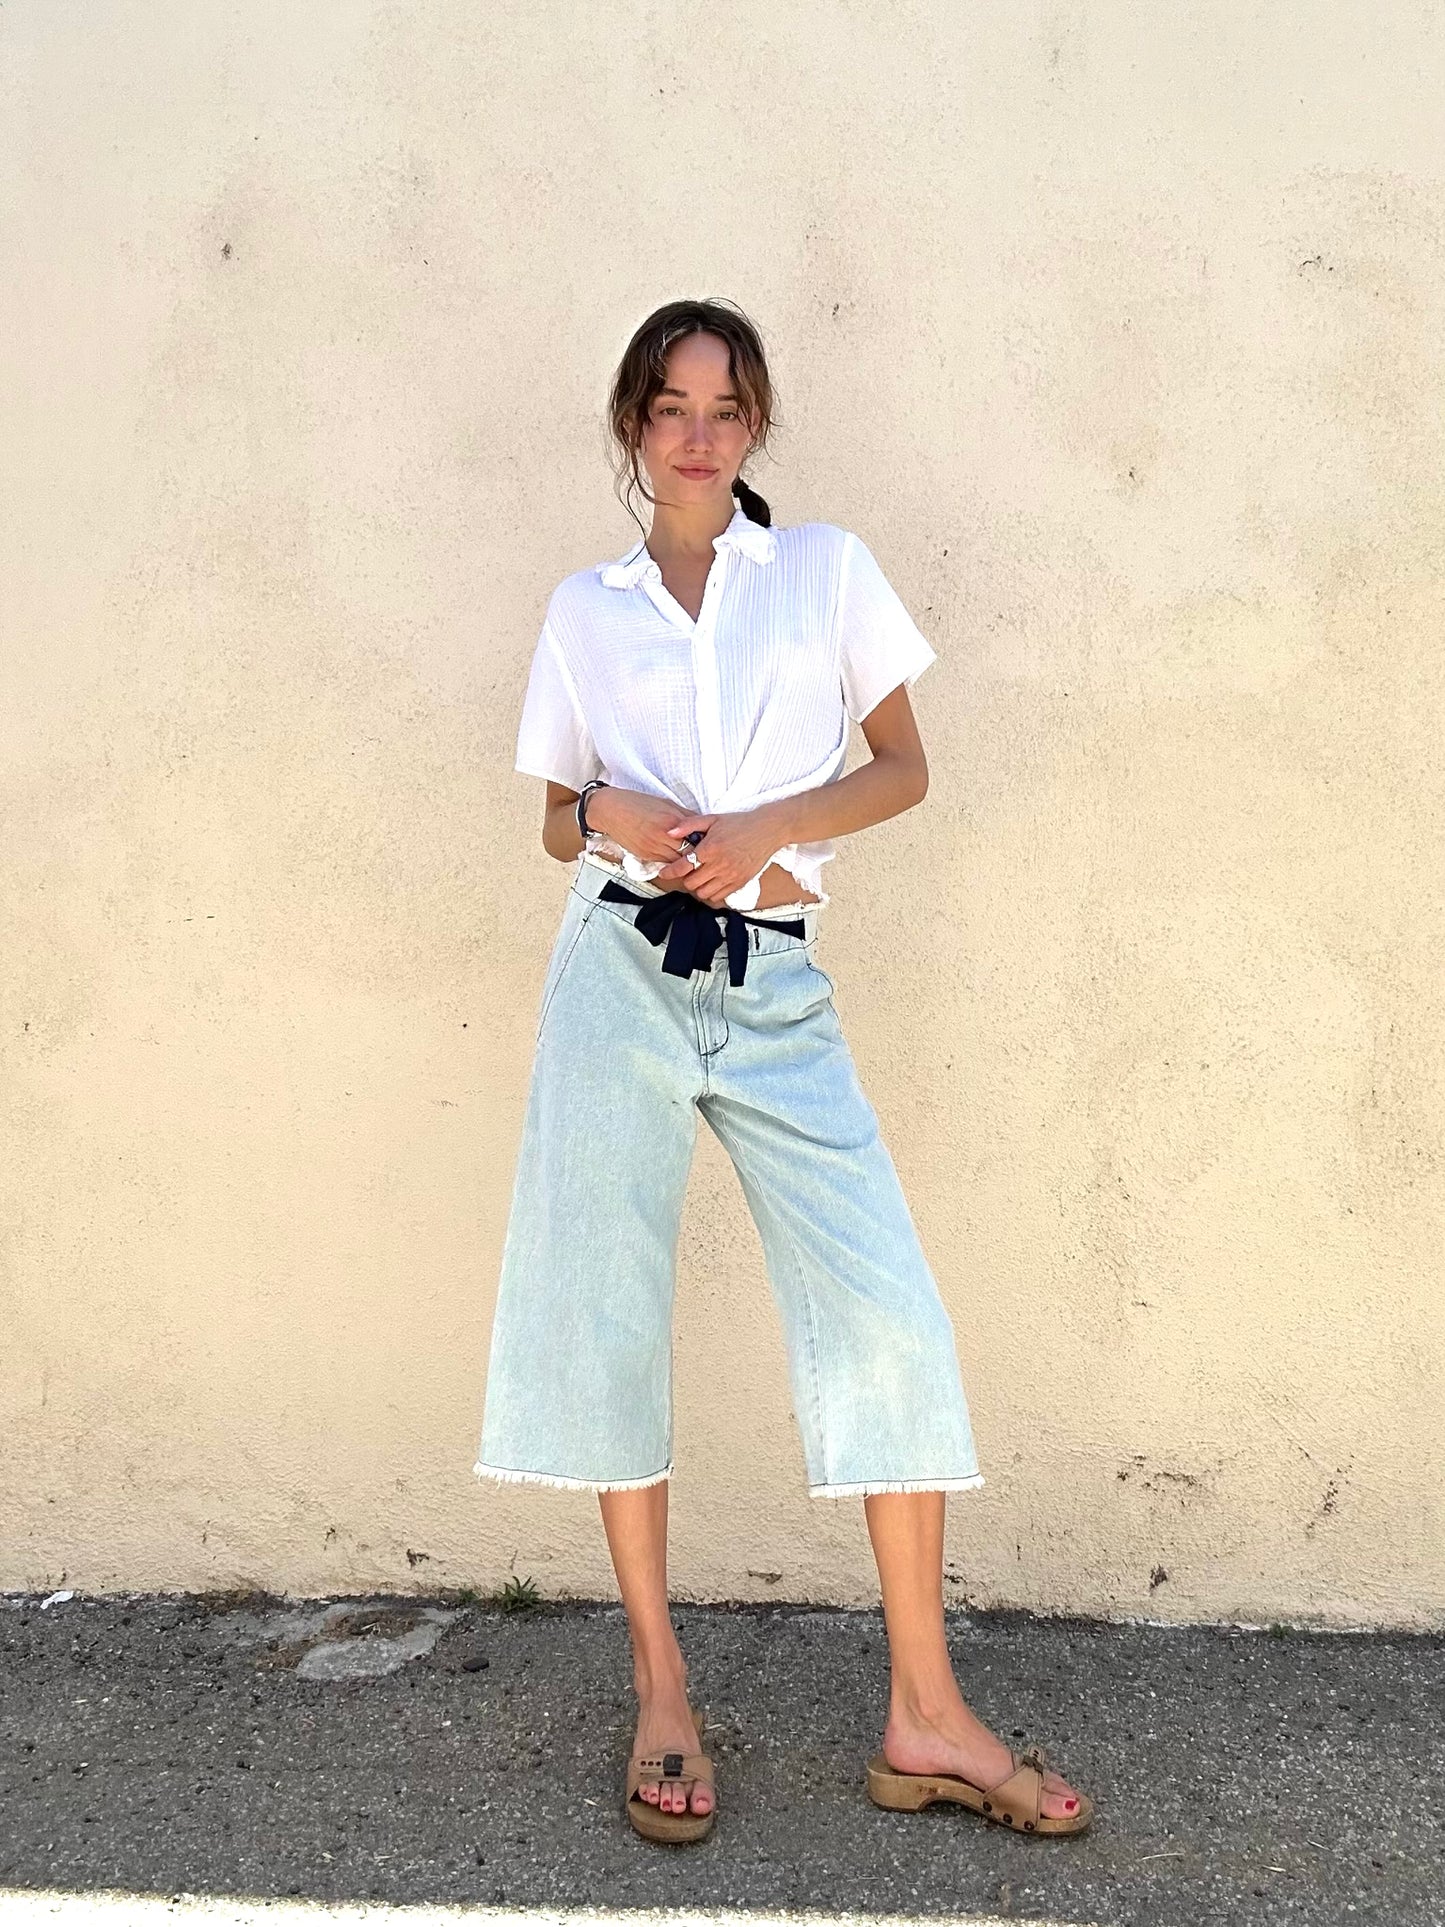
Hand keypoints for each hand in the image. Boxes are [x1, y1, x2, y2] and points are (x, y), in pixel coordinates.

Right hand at [587, 787, 707, 866]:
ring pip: (678, 863)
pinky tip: (679, 863)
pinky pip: (665, 864)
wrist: (612, 810)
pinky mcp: (646, 856)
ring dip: (687, 864)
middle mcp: (664, 837)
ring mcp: (654, 848)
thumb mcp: (666, 804)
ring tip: (696, 864)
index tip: (714, 845)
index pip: (697, 838)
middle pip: (690, 854)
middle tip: (709, 860)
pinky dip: (674, 864)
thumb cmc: (639, 803)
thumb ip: (685, 816)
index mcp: (672, 821)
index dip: (707, 844)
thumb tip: (703, 825)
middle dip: (699, 858)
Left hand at [653, 806, 784, 908]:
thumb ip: (689, 825)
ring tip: (699, 877)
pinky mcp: (739, 883)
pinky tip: (712, 882)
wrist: (767, 831)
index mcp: (710, 848)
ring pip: (704, 893)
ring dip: (698, 887)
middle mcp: (719, 865)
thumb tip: (670, 832)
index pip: (683, 866)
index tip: (664, 873)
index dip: (670, 872)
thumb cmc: (739, 823)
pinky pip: (719, 897)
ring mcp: (730, 876)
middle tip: (686, 871)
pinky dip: (711, 892)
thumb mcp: (713, 819)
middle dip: (685, 878)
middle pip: (691, 883)